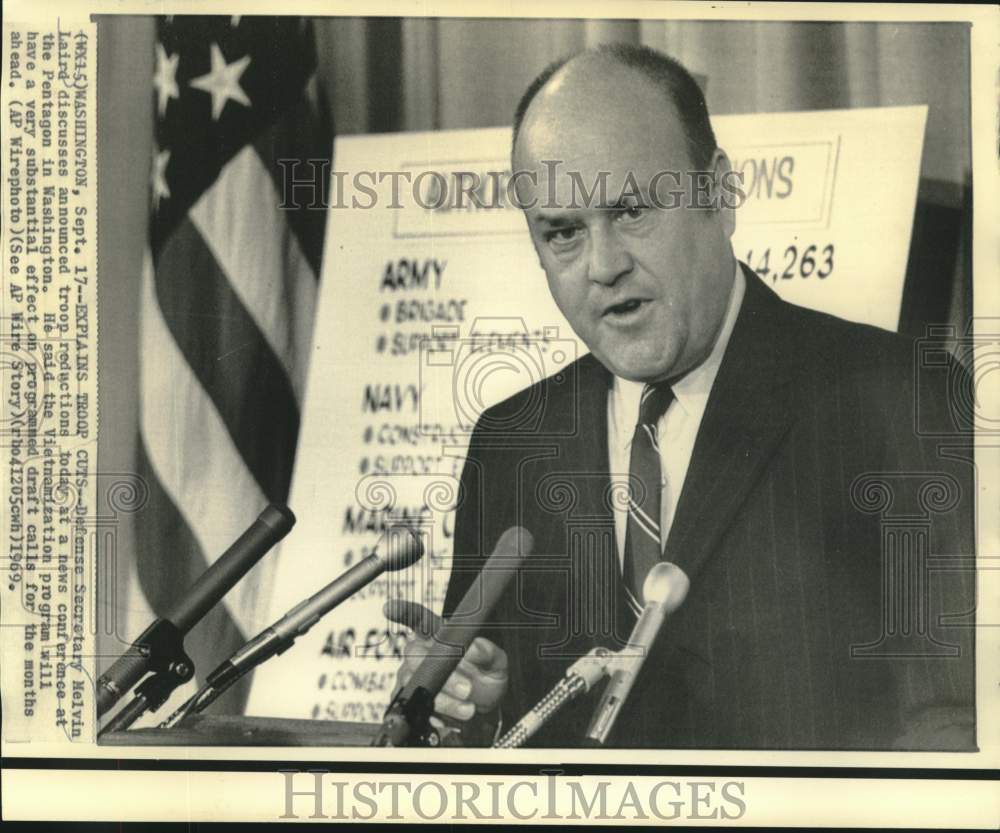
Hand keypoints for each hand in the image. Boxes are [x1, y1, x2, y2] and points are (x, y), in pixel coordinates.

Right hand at [384, 599, 507, 721]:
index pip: (420, 619)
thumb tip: (474, 646)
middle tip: (467, 688)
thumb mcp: (496, 663)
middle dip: (440, 671)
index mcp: (440, 636)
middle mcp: (421, 654)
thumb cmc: (486, 678)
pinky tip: (448, 720)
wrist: (483, 712)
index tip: (391, 608)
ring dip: (443, 698)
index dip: (404, 612)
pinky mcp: (409, 702)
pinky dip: (432, 714)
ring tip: (468, 708)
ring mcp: (411, 678)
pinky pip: (410, 707)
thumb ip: (488, 652)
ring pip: (413, 683)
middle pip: (414, 653)